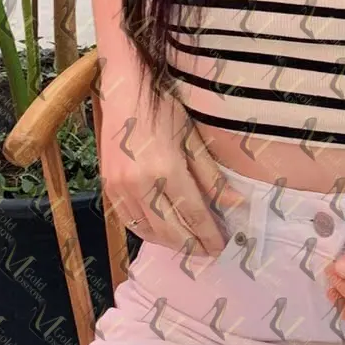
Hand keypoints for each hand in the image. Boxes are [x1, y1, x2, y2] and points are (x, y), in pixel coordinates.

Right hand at [97, 74, 238, 257]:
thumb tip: (236, 204)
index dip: (210, 235)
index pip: (194, 215)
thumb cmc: (163, 109)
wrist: (124, 92)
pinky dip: (148, 233)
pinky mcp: (108, 189)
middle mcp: (141, 184)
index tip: (224, 247)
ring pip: (149, 232)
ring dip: (171, 243)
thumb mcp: (193, 138)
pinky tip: (163, 233)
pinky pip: (130, 222)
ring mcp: (121, 189)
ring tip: (190, 245)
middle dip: (193, 245)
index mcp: (167, 169)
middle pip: (171, 231)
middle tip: (209, 252)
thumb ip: (212, 177)